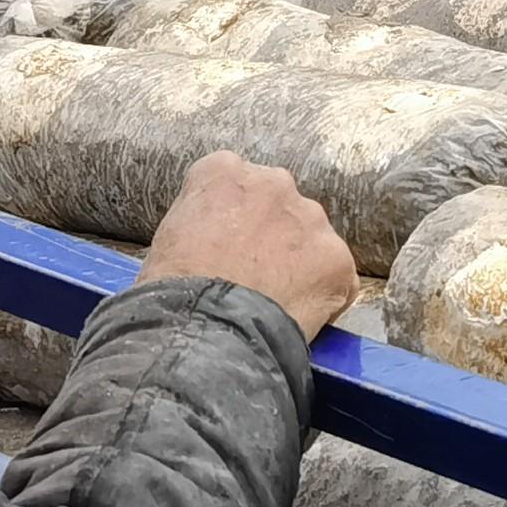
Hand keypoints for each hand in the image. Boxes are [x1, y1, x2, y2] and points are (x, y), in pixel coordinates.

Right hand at [138, 152, 357, 332]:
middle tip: (254, 276)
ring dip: (300, 264)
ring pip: (311, 239)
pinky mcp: (336, 257)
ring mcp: (309, 218)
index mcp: (223, 171)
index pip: (235, 183)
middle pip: (280, 205)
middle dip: (272, 235)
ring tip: (275, 303)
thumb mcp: (168, 239)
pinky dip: (324, 298)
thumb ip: (201, 221)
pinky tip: (298, 319)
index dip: (231, 219)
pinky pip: (337, 277)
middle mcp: (272, 182)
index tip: (227, 246)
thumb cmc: (173, 294)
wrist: (203, 334)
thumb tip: (214, 240)